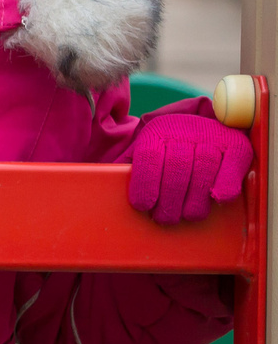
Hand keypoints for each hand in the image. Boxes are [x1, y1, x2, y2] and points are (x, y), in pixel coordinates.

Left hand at [127, 110, 250, 224]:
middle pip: (176, 167)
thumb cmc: (170, 148)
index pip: (149, 157)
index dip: (145, 185)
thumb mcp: (147, 150)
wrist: (205, 125)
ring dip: (194, 200)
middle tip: (165, 219)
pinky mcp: (237, 144)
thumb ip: (130, 167)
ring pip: (203, 170)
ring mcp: (212, 136)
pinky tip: (216, 200)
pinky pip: (232, 167)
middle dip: (169, 200)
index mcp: (157, 132)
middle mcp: (184, 130)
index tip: (143, 206)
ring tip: (186, 216)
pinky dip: (225, 186)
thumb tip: (106, 186)